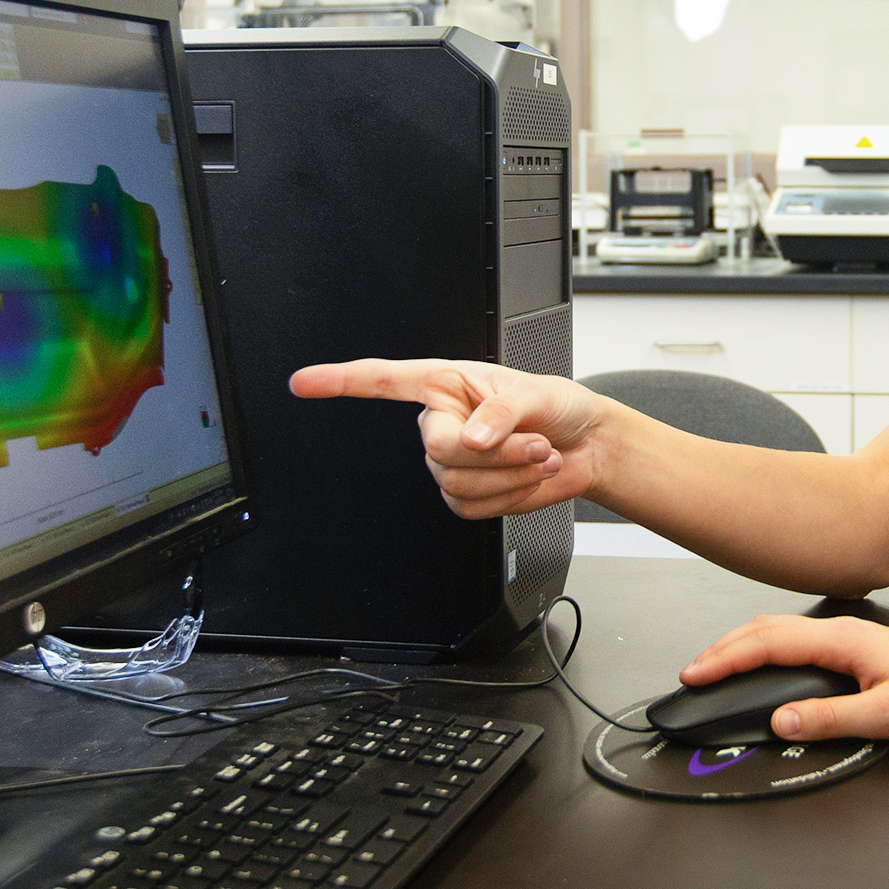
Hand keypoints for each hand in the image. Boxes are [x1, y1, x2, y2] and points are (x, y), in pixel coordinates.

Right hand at [289, 357, 604, 517]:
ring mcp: (450, 463)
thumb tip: (472, 436)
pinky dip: (511, 496)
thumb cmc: (559, 407)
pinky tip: (529, 477)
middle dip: (495, 453)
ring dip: (511, 474)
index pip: (382, 380)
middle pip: (438, 450)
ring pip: (458, 483)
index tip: (303, 382)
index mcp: (447, 384)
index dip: (340, 381)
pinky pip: (474, 508)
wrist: (585, 447)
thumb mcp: (538, 393)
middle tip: (534, 443)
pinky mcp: (466, 494)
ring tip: (540, 456)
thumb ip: (504, 411)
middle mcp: (441, 423)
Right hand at [680, 614, 888, 742]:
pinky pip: (794, 638)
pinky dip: (762, 646)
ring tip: (713, 665)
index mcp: (843, 640)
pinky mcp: (852, 645)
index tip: (696, 675)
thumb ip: (831, 719)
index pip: (769, 644)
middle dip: (722, 649)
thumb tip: (781, 721)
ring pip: (778, 630)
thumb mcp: (887, 717)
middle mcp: (841, 630)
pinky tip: (758, 659)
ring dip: (740, 644)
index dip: (726, 659)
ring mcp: (846, 635)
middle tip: (690, 672)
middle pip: (765, 629)